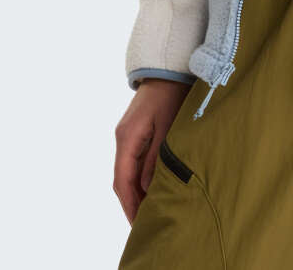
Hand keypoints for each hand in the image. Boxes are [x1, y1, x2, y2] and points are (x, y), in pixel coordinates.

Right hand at [113, 78, 194, 222]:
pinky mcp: (135, 131)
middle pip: (121, 178)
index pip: (122, 180)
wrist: (169, 68)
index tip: (137, 223)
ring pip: (125, 170)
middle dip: (130, 202)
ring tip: (148, 211)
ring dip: (134, 191)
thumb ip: (156, 158)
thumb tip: (146, 188)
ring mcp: (127, 134)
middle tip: (143, 224)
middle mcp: (122, 138)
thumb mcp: (167, 127)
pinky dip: (137, 177)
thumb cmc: (171, 95)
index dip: (129, 204)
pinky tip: (149, 188)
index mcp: (127, 138)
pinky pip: (131, 160)